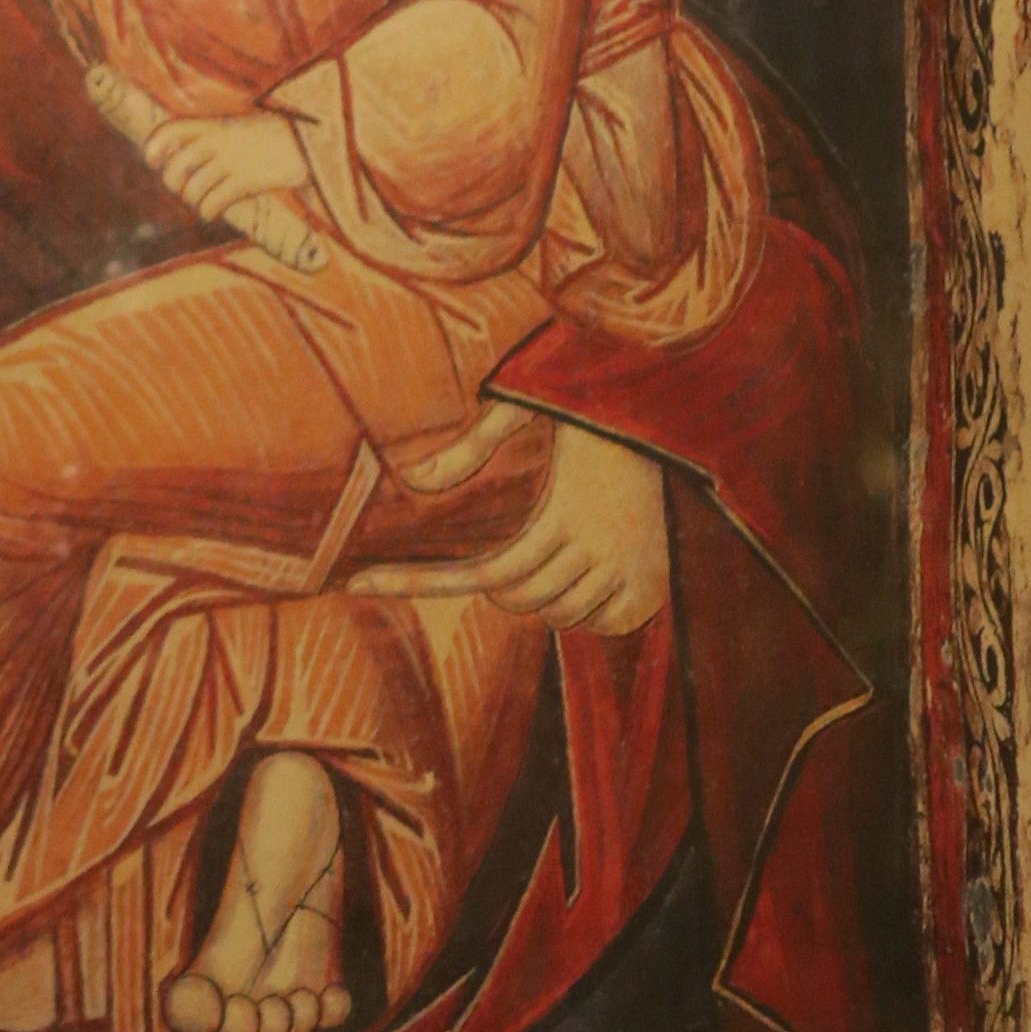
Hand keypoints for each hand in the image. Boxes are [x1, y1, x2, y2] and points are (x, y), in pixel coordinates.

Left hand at [142, 108, 309, 223]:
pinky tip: (213, 211)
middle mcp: (217, 142)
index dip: (153, 148)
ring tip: (202, 201)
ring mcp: (231, 161)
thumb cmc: (266, 136)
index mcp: (212, 125)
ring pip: (192, 190)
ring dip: (193, 201)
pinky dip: (207, 211)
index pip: (168, 130)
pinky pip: (213, 203)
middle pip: (174, 167)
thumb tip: (177, 156)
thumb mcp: (233, 126)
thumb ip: (207, 137)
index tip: (153, 162)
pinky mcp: (246, 181)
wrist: (305, 140)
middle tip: (183, 187)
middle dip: (173, 183)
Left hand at [350, 422, 669, 633]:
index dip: (418, 583)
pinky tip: (587, 569)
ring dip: (543, 595)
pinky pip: (601, 626)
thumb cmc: (592, 406)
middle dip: (500, 583)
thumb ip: (470, 447)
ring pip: (560, 616)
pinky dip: (585, 610)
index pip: (486, 575)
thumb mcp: (527, 407)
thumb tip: (411, 478)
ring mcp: (632, 574)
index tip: (356, 583)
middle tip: (511, 545)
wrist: (674, 414)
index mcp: (565, 514)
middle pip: (519, 600)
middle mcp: (601, 552)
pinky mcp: (656, 587)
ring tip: (559, 545)